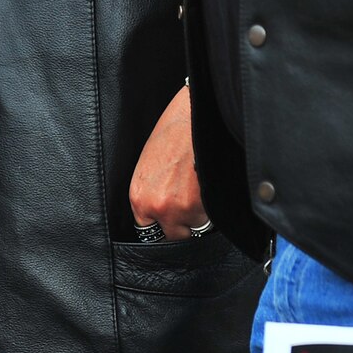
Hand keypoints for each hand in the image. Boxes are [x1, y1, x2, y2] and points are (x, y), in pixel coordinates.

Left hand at [128, 86, 210, 237]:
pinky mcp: (203, 206)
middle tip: (190, 202)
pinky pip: (211, 219)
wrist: (193, 116)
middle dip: (183, 224)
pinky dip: (213, 207)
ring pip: (196, 227)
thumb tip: (162, 212)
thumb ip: (153, 193)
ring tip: (200, 187)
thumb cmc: (172, 133)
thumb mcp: (150, 167)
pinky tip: (208, 184)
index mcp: (138, 196)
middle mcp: (156, 207)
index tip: (172, 220)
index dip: (164, 225)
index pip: (150, 230)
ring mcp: (180, 209)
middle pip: (173, 235)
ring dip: (201, 214)